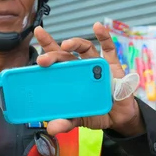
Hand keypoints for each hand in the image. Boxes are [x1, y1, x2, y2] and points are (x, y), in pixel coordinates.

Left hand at [34, 22, 144, 136]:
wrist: (119, 118)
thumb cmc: (96, 112)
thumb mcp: (79, 119)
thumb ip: (66, 122)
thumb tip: (52, 128)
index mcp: (69, 77)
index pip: (55, 60)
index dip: (46, 47)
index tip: (37, 34)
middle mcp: (81, 67)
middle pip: (65, 55)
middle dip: (53, 53)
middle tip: (43, 60)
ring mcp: (96, 65)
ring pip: (84, 48)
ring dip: (75, 43)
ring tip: (66, 45)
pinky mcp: (113, 65)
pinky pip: (109, 48)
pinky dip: (104, 36)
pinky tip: (97, 27)